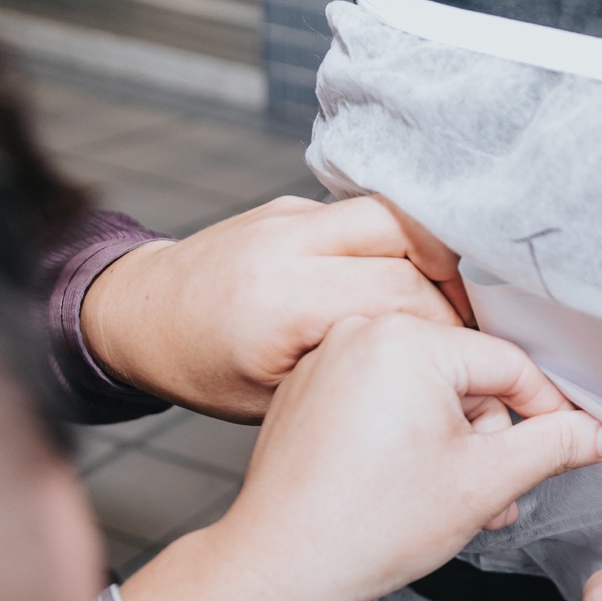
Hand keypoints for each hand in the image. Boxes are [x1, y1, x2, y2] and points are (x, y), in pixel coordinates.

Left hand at [81, 195, 469, 421]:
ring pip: (392, 214)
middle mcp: (285, 244)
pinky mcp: (289, 204)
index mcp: (279, 301)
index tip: (460, 355)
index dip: (446, 325)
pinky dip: (392, 245)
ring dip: (428, 254)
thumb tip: (429, 363)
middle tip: (461, 327)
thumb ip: (350, 369)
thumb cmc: (201, 369)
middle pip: (409, 239)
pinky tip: (396, 282)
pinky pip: (361, 214)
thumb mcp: (276, 395)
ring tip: (439, 301)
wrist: (140, 316)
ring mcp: (286, 215)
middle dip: (448, 286)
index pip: (399, 294)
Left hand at [120, 315, 601, 600]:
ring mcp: (329, 355)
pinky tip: (406, 482)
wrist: (280, 564)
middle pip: (466, 374)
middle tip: (496, 495)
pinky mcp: (308, 385)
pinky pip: (381, 394)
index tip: (569, 447)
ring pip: (425, 388)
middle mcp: (363, 330)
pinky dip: (406, 432)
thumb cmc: (371, 526)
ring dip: (452, 440)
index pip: (510, 364)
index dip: (547, 412)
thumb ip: (557, 445)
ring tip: (451, 498)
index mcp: (408, 339)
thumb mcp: (486, 482)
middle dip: (490, 437)